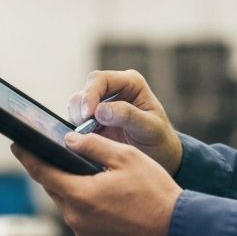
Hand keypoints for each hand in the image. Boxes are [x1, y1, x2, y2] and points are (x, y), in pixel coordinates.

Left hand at [11, 132, 181, 235]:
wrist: (177, 232)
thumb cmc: (156, 194)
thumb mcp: (125, 157)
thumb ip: (92, 146)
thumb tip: (69, 141)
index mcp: (80, 195)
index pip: (42, 173)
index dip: (27, 157)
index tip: (17, 146)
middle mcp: (76, 220)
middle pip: (55, 189)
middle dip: (58, 172)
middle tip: (66, 156)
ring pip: (69, 205)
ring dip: (76, 190)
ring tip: (98, 178)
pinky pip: (81, 221)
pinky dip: (87, 208)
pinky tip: (108, 200)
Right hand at [68, 69, 182, 175]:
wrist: (159, 156)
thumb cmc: (159, 139)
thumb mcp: (150, 128)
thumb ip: (128, 116)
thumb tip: (100, 110)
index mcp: (131, 83)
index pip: (101, 79)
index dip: (91, 94)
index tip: (88, 115)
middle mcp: (114, 88)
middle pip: (86, 89)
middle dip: (82, 108)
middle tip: (85, 128)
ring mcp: (102, 103)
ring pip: (77, 102)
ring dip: (78, 118)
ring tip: (89, 135)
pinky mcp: (93, 118)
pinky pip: (76, 117)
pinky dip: (77, 127)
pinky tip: (86, 139)